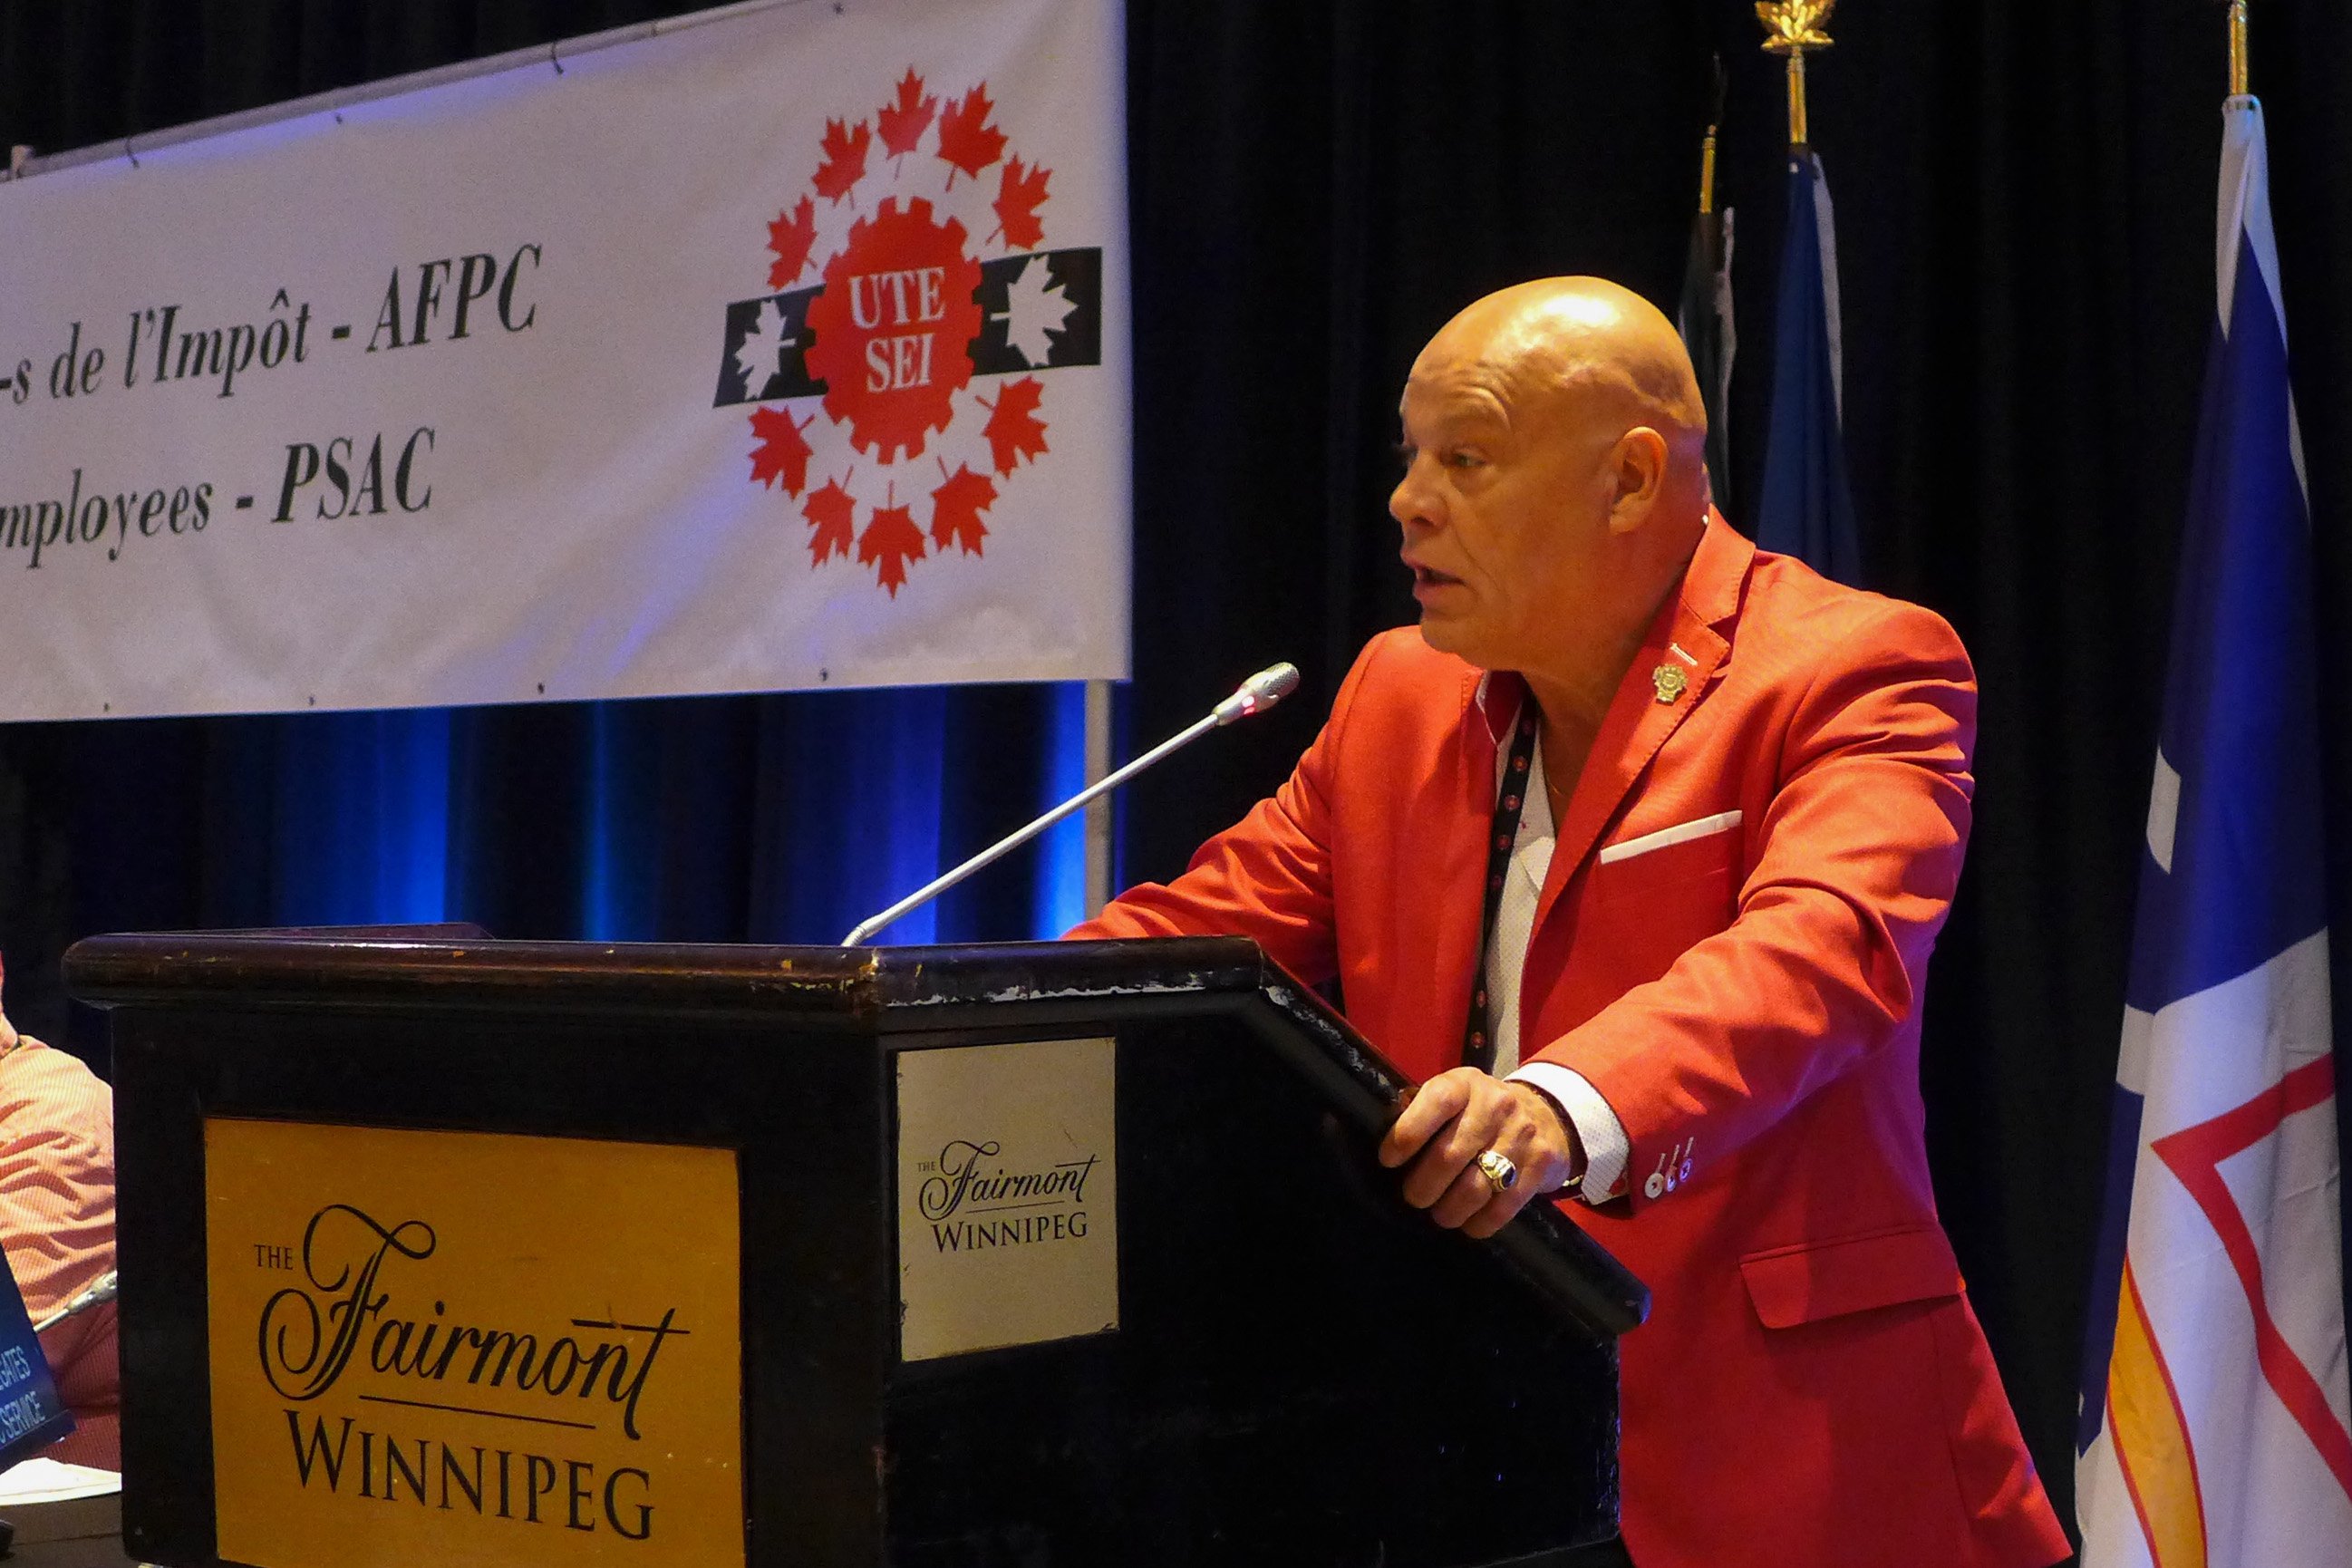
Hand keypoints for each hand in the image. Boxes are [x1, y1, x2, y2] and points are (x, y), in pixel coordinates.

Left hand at [1377, 1068, 1580, 1239]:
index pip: (1435, 1103)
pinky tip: (1469, 1224)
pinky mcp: (1539, 1166)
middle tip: (1414, 1197)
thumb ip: (1425, 1112)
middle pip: (1449, 1156)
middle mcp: (1495, 1106)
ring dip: (1449, 1210)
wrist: (1547, 1113)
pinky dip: (1480, 1223)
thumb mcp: (1456, 1094)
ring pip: (1474, 1187)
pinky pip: (1503, 1206)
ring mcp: (1521, 1136)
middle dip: (1423, 1186)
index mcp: (1465, 1084)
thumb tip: (1390, 1149)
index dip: (1407, 1134)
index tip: (1389, 1160)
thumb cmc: (1481, 1110)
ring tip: (1440, 1215)